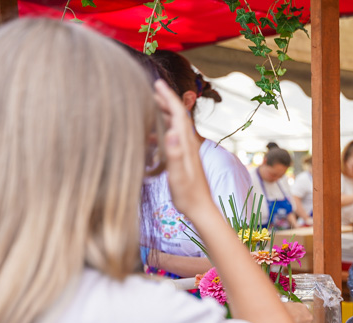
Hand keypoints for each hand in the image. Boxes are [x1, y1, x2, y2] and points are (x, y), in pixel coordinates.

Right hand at [152, 80, 212, 216]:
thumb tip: (172, 132)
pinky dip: (163, 130)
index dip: (168, 97)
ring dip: (164, 113)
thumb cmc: (188, 195)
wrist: (201, 209)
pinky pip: (174, 138)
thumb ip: (175, 154)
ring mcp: (188, 151)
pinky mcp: (185, 159)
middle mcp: (189, 145)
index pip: (178, 114)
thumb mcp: (177, 175)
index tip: (157, 83)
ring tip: (150, 105)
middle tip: (152, 89)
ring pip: (176, 126)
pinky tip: (153, 135)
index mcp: (187, 144)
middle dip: (166, 100)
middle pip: (178, 116)